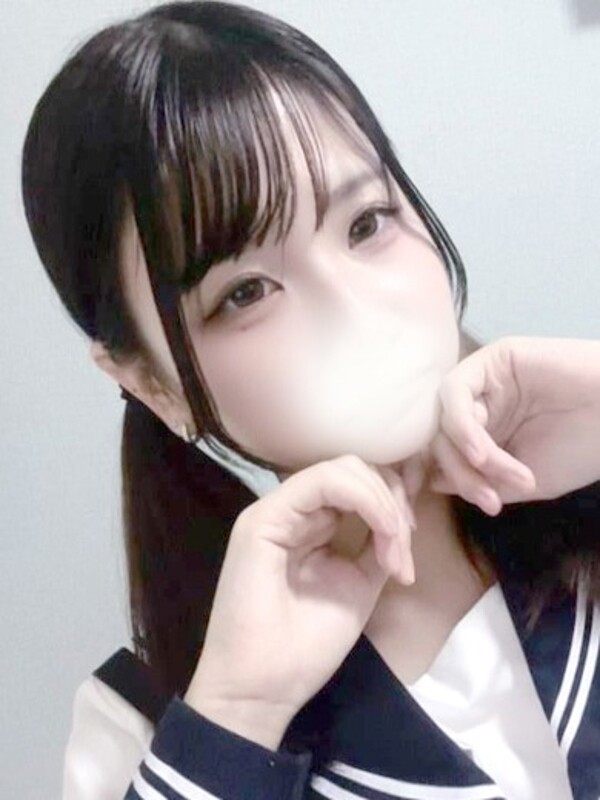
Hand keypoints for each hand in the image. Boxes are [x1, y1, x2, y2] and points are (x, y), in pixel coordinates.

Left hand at [425, 336, 599, 512]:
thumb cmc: (582, 449)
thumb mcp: (524, 480)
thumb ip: (481, 480)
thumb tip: (433, 481)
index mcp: (485, 428)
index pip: (444, 450)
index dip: (447, 479)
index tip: (477, 504)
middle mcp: (480, 401)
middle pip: (440, 436)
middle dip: (460, 474)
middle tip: (491, 499)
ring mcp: (485, 378)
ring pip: (444, 417)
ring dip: (466, 455)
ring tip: (501, 476)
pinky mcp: (495, 358)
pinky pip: (456, 392)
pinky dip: (465, 428)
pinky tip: (485, 452)